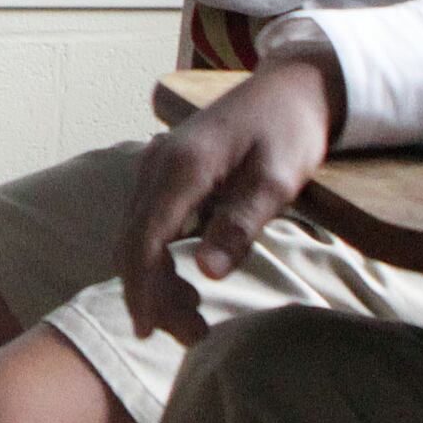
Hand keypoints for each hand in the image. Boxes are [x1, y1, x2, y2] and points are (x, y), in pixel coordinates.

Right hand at [118, 51, 341, 341]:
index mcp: (182, 168)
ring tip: (192, 318)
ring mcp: (155, 167)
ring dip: (154, 280)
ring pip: (135, 236)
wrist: (290, 86)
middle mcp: (155, 166)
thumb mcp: (278, 179)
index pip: (145, 240)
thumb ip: (241, 223)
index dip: (145, 289)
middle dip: (150, 295)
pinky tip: (186, 281)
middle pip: (132, 243)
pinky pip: (147, 223)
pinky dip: (157, 259)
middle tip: (190, 336)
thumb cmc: (289, 129)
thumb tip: (205, 272)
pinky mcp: (164, 172)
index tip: (154, 330)